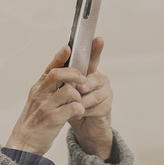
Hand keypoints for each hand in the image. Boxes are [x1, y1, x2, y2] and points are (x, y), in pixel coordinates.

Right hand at [6, 44, 86, 156]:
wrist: (25, 143)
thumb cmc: (34, 121)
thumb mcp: (38, 101)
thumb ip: (49, 88)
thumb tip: (64, 73)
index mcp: (38, 88)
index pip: (50, 68)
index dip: (60, 57)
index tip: (69, 48)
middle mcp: (40, 94)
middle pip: (58, 74)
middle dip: (75, 74)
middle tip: (83, 80)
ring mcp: (46, 106)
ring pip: (68, 91)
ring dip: (78, 95)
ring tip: (78, 102)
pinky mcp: (52, 119)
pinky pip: (72, 108)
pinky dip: (79, 109)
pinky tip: (78, 112)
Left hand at [68, 37, 113, 160]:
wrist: (83, 126)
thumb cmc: (73, 104)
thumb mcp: (65, 89)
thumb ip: (63, 78)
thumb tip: (56, 67)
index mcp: (89, 72)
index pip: (93, 57)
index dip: (96, 49)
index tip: (98, 39)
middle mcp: (100, 80)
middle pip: (95, 78)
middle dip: (87, 84)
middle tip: (79, 89)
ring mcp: (106, 93)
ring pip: (95, 94)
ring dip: (84, 101)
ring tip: (75, 106)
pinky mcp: (107, 107)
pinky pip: (96, 107)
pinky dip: (85, 112)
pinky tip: (79, 115)